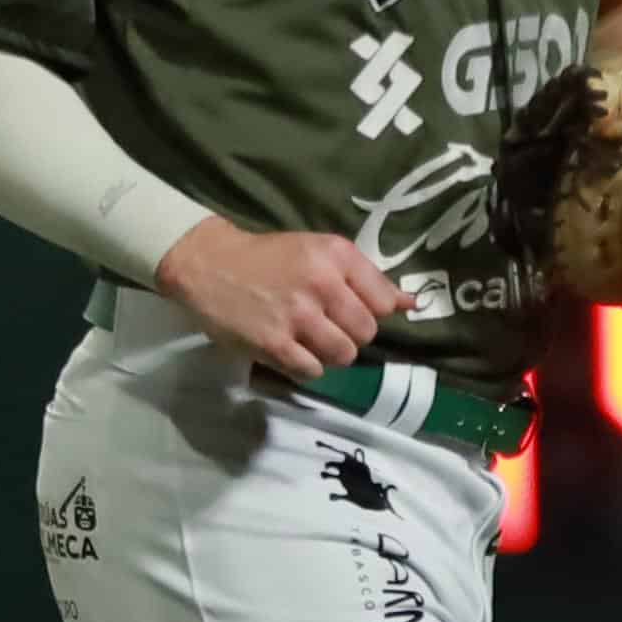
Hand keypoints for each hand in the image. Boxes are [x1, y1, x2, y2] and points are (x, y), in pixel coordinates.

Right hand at [154, 217, 404, 377]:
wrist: (209, 265)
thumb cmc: (269, 258)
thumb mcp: (320, 251)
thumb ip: (367, 277)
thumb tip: (412, 304)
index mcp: (336, 255)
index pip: (383, 301)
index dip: (371, 311)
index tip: (350, 308)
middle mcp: (321, 283)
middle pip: (366, 332)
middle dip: (351, 334)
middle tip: (327, 325)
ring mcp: (297, 316)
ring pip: (344, 355)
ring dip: (330, 352)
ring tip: (309, 338)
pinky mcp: (274, 344)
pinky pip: (313, 370)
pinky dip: (306, 365)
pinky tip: (291, 348)